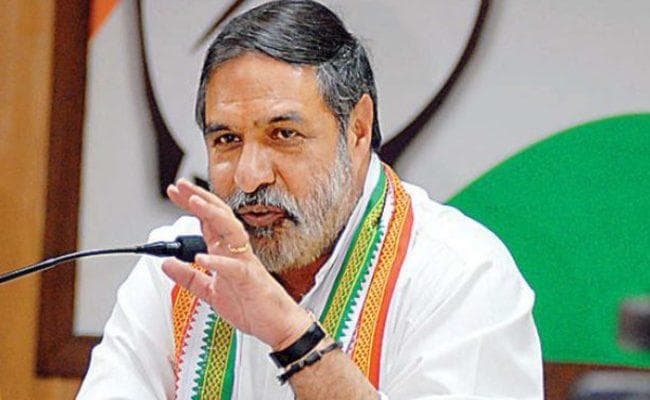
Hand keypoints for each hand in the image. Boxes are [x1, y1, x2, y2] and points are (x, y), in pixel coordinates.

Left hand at [162, 179, 310, 349]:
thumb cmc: (251, 306)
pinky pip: (235, 267)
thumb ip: (189, 277)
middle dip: (200, 198)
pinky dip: (218, 262)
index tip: (175, 190)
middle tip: (181, 185)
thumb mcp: (210, 292)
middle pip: (218, 216)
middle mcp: (236, 252)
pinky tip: (202, 257)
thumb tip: (166, 264)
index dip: (191, 204)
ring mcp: (245, 263)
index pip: (208, 221)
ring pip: (230, 231)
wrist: (277, 325)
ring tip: (195, 203)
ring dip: (212, 215)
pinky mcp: (251, 280)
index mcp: (227, 252)